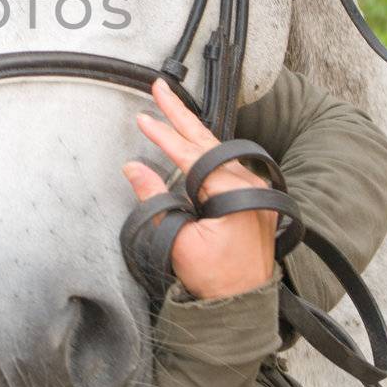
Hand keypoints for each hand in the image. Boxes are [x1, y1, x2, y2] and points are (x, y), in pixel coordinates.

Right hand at [121, 79, 278, 299]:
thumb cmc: (214, 277)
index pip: (191, 154)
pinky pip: (224, 161)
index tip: (143, 117)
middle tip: (161, 87)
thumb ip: (156, 201)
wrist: (245, 300)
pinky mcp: (252, 195)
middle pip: (207, 140)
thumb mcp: (178, 242)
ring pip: (217, 148)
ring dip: (192, 127)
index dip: (164, 135)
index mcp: (233, 193)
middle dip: (180, 113)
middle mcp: (248, 183)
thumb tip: (133, 168)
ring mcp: (253, 187)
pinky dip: (204, 145)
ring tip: (171, 105)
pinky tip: (192, 136)